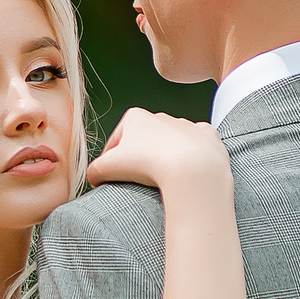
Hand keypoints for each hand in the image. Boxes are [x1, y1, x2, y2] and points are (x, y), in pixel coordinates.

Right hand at [86, 107, 230, 201]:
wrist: (192, 168)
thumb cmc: (148, 165)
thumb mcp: (107, 169)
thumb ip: (94, 171)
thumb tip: (92, 177)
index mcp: (135, 117)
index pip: (116, 142)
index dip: (110, 162)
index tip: (112, 178)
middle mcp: (161, 116)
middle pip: (144, 142)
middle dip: (140, 160)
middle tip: (138, 182)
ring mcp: (186, 125)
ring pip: (171, 144)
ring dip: (166, 159)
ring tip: (164, 181)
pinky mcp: (207, 136)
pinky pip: (196, 147)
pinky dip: (191, 158)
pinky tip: (187, 172)